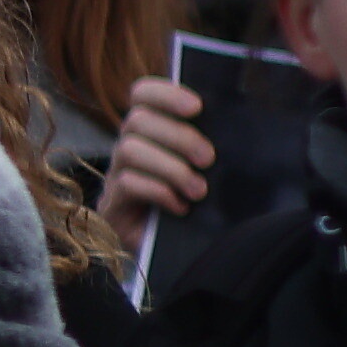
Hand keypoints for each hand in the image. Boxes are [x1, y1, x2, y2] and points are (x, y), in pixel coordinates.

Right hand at [96, 73, 218, 238]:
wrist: (174, 252)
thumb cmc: (196, 207)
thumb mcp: (206, 170)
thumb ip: (209, 147)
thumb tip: (236, 125)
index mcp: (151, 131)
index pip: (143, 94)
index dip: (165, 93)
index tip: (197, 107)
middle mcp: (128, 147)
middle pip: (137, 120)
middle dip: (177, 136)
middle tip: (208, 158)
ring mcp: (116, 175)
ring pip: (129, 150)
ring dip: (170, 167)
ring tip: (199, 190)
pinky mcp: (111, 205)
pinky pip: (126, 184)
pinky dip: (158, 191)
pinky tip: (180, 207)